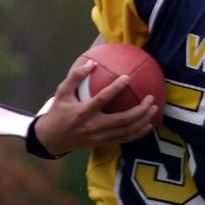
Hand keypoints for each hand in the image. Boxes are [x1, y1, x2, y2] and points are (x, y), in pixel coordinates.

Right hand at [34, 59, 157, 153]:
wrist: (50, 140)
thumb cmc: (57, 113)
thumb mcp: (61, 93)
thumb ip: (75, 77)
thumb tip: (91, 62)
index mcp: (83, 112)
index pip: (102, 99)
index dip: (116, 88)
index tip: (127, 77)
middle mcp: (94, 126)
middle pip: (123, 119)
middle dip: (140, 109)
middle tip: (151, 98)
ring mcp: (100, 136)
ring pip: (127, 131)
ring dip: (143, 120)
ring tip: (154, 109)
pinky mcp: (103, 142)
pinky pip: (125, 139)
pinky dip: (138, 133)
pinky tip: (149, 125)